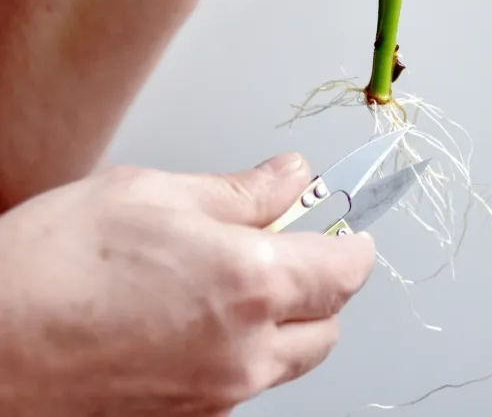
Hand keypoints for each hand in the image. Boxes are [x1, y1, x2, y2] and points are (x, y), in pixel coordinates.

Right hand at [0, 153, 373, 415]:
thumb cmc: (56, 264)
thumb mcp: (156, 193)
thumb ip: (241, 191)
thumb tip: (291, 177)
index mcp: (250, 285)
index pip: (345, 272)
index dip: (354, 241)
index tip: (348, 221)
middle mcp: (242, 353)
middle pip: (325, 326)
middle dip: (320, 282)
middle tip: (283, 239)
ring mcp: (211, 396)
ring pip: (283, 361)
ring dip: (281, 319)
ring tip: (228, 272)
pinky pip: (237, 384)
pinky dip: (239, 348)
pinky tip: (192, 310)